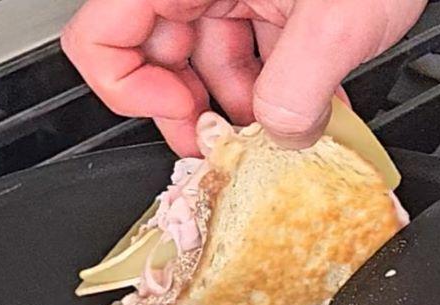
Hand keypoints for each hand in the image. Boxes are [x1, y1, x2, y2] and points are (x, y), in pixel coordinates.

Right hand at [61, 0, 425, 155]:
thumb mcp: (338, 21)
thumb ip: (296, 89)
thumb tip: (279, 136)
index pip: (101, 35)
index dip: (130, 91)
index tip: (181, 117)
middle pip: (155, 51)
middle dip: (196, 108)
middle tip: (230, 148)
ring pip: (207, 54)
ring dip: (243, 103)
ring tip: (283, 131)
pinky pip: (249, 41)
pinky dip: (274, 80)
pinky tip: (307, 108)